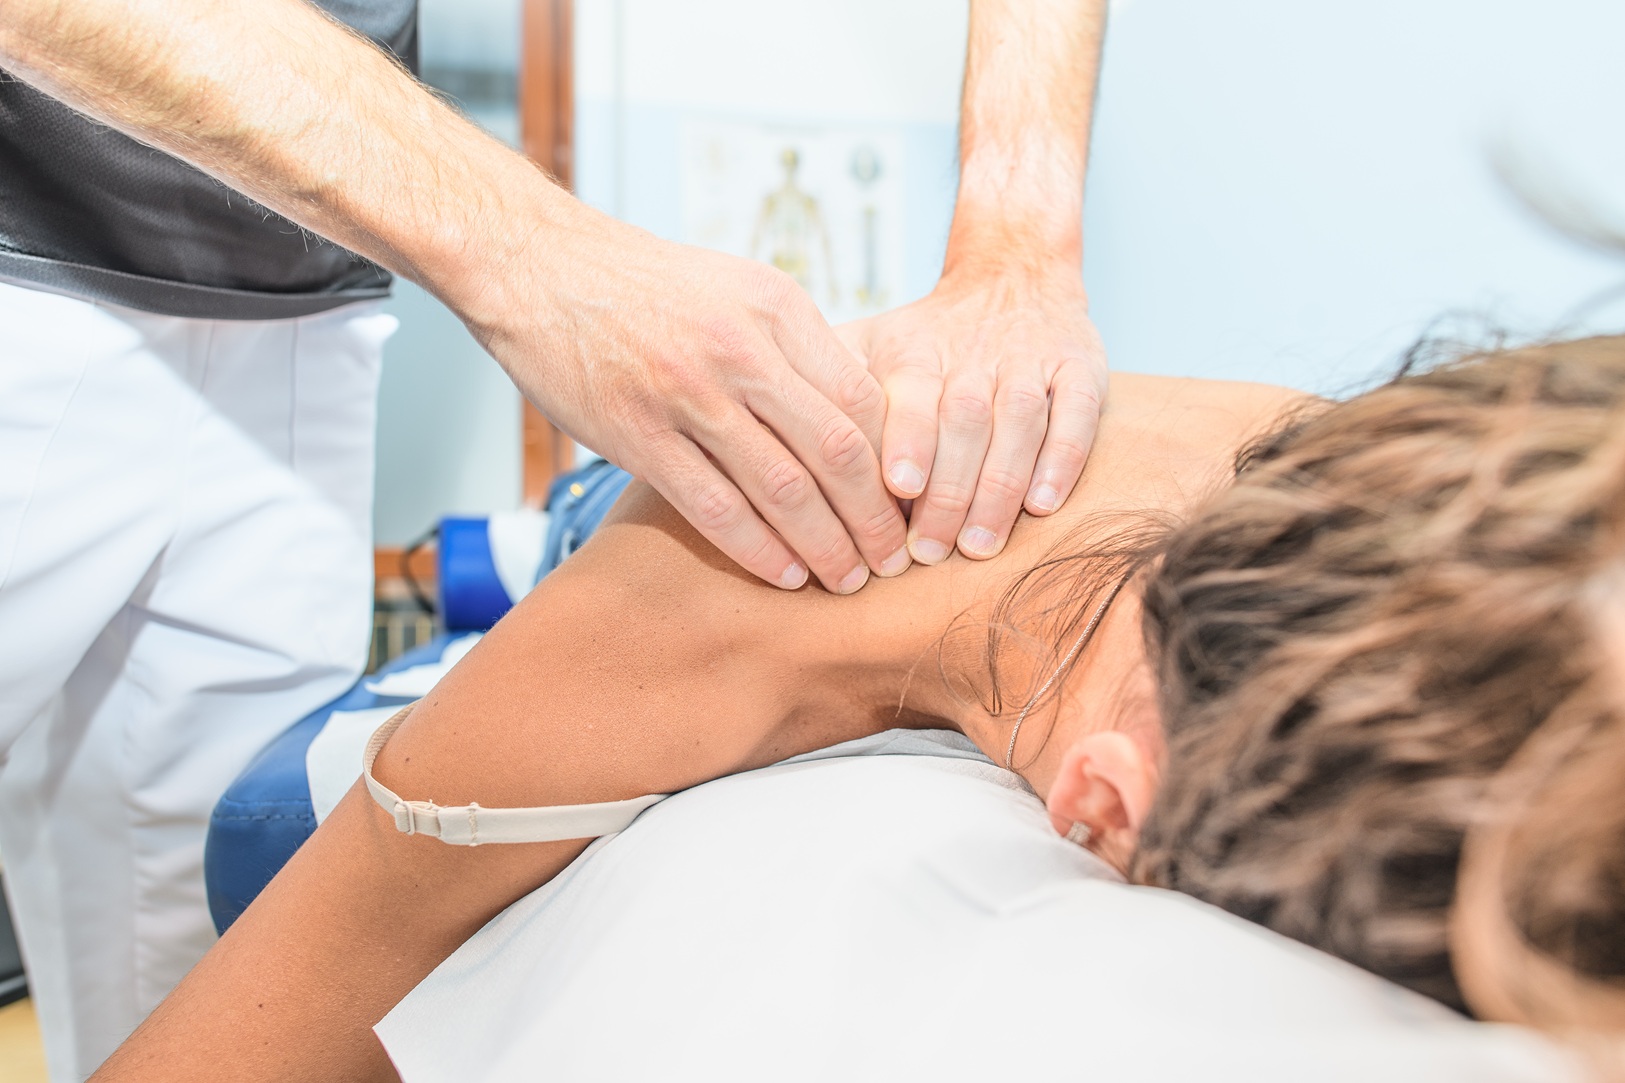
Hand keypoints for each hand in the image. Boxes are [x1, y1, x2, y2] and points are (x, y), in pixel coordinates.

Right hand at [463, 205, 910, 593]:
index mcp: (778, 309)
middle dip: (875, 517)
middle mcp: (742, 349)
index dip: (896, 461)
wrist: (541, 268)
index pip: (863, 399)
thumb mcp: (739, 289)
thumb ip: (794, 347)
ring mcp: (689, 394)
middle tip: (894, 560)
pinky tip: (784, 574)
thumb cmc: (647, 287)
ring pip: (783, 488)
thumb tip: (856, 417)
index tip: (909, 502)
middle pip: (838, 450)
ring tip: (846, 580)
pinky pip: (714, 507)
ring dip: (824, 545)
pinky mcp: (638, 435)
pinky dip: (757, 549)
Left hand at [837, 265, 1106, 563]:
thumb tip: (773, 437)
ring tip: (978, 546)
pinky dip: (1061, 460)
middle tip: (929, 552)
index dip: (908, 441)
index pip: (912, 396)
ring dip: (999, 487)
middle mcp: (974, 355)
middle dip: (948, 490)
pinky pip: (1076, 416)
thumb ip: (827, 384)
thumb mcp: (870, 343)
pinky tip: (1041, 506)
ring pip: (1019, 424)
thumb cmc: (926, 336)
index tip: (898, 489)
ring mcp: (1030, 363)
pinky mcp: (1080, 371)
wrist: (1011, 275)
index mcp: (916, 352)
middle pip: (964, 422)